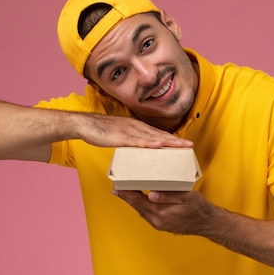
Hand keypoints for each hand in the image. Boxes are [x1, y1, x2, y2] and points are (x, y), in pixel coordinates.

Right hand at [75, 113, 192, 147]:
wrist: (84, 125)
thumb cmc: (99, 131)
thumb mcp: (117, 135)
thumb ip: (128, 141)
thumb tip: (136, 149)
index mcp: (135, 126)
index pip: (157, 133)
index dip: (171, 138)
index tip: (183, 143)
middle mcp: (135, 126)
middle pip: (159, 134)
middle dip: (176, 140)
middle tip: (190, 145)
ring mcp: (129, 131)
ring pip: (152, 137)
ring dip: (168, 142)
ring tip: (181, 146)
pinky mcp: (121, 137)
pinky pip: (138, 140)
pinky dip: (149, 143)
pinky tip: (159, 145)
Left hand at [111, 189, 215, 234]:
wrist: (208, 223)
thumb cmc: (199, 208)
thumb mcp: (186, 198)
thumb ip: (169, 196)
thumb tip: (151, 195)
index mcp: (161, 214)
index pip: (139, 202)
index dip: (127, 194)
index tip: (116, 187)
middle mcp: (158, 221)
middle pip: (137, 207)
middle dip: (127, 197)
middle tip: (117, 187)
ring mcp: (160, 224)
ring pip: (142, 211)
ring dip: (133, 201)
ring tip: (125, 192)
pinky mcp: (163, 224)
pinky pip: (148, 214)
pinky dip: (142, 205)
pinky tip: (141, 199)